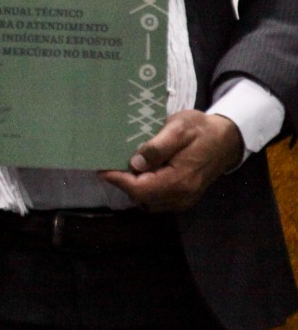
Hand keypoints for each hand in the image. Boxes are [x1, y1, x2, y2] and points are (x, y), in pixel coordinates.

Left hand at [100, 110, 242, 211]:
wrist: (228, 139)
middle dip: (123, 182)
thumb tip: (135, 163)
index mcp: (180, 180)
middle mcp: (181, 196)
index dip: (118, 180)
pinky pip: (157, 200)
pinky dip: (145, 189)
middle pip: (141, 197)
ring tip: (123, 167)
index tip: (101, 167)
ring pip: (147, 201)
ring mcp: (183, 200)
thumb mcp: (179, 129)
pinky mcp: (183, 198)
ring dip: (133, 186)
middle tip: (111, 164)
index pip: (140, 189)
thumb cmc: (202, 130)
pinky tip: (142, 173)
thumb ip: (157, 147)